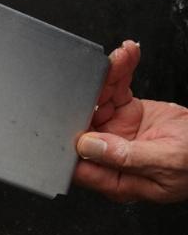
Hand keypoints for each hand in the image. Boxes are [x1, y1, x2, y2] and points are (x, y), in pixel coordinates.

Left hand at [73, 40, 187, 202]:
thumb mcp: (166, 163)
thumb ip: (126, 156)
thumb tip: (88, 147)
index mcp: (116, 178)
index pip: (78, 160)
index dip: (67, 136)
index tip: (70, 111)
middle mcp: (111, 155)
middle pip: (85, 121)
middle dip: (89, 93)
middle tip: (98, 73)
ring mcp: (118, 132)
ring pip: (100, 100)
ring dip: (108, 76)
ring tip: (121, 57)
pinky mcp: (128, 113)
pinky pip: (118, 89)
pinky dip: (121, 71)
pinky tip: (127, 56)